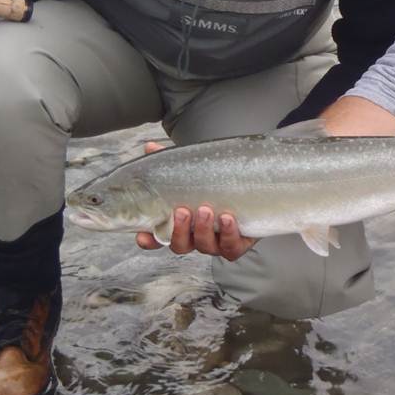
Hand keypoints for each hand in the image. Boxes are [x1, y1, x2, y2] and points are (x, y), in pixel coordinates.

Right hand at [134, 143, 256, 259]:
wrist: (252, 188)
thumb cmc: (214, 183)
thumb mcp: (192, 171)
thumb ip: (170, 162)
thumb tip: (150, 147)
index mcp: (180, 224)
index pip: (158, 237)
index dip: (149, 240)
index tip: (142, 236)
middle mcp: (196, 236)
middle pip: (180, 245)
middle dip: (179, 230)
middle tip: (182, 211)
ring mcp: (217, 242)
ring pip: (205, 246)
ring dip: (202, 230)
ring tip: (206, 210)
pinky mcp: (238, 243)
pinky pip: (231, 247)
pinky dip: (229, 234)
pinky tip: (227, 218)